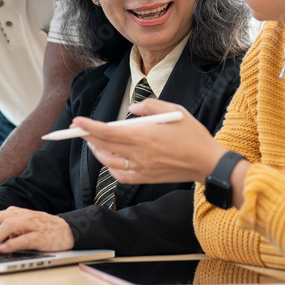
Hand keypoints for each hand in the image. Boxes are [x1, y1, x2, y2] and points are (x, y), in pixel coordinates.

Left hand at [0, 207, 74, 252]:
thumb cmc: (41, 230)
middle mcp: (22, 216)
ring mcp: (32, 225)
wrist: (68, 230)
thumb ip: (5, 230)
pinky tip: (4, 249)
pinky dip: (13, 243)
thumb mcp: (21, 226)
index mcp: (14, 213)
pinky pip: (25, 238)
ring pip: (9, 226)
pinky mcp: (41, 236)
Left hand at [73, 98, 224, 184]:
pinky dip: (110, 167)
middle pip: (104, 146)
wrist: (207, 163)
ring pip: (108, 162)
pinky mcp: (146, 178)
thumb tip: (132, 109)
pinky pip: (120, 175)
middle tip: (79, 128)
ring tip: (93, 141)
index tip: (77, 121)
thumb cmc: (193, 135)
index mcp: (145, 135)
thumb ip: (150, 106)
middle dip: (88, 136)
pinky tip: (110, 159)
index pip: (108, 132)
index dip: (89, 126)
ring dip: (97, 151)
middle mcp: (140, 154)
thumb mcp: (176, 110)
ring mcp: (142, 168)